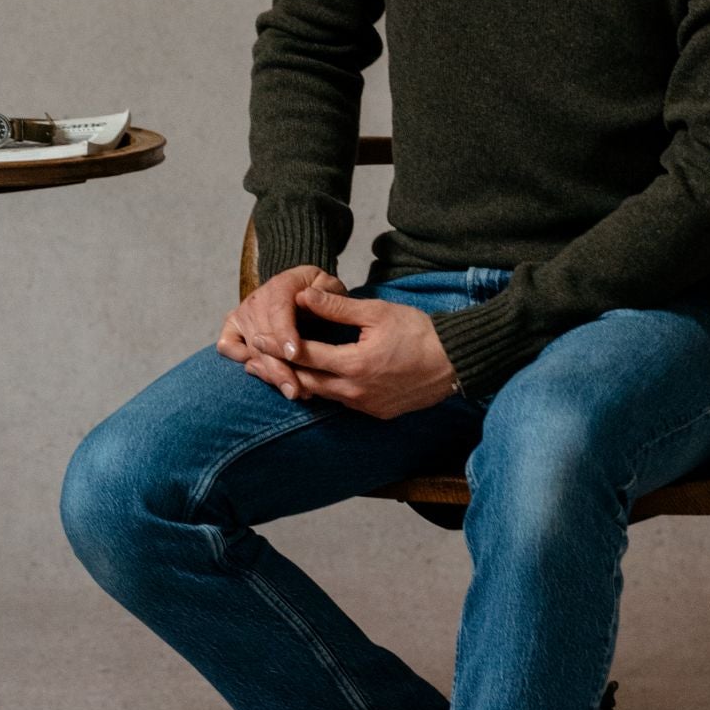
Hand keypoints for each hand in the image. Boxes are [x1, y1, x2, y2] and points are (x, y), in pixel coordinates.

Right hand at [217, 264, 347, 398]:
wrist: (300, 287)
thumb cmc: (320, 291)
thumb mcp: (330, 286)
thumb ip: (326, 292)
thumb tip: (308, 298)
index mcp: (281, 286)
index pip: (279, 310)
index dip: (284, 333)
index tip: (294, 354)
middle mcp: (257, 299)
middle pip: (262, 337)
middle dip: (279, 368)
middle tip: (296, 391)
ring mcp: (243, 313)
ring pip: (249, 348)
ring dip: (268, 373)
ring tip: (292, 391)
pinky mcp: (232, 325)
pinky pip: (226, 346)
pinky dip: (240, 360)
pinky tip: (265, 373)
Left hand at [248, 286, 459, 418]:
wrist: (456, 362)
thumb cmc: (419, 332)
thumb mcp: (377, 313)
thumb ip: (337, 307)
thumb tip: (303, 296)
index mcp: (354, 365)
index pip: (304, 355)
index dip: (278, 346)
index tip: (258, 337)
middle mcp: (356, 392)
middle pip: (306, 382)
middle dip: (279, 370)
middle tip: (253, 360)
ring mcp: (366, 406)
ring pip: (321, 396)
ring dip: (299, 382)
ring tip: (275, 370)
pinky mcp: (376, 413)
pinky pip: (342, 403)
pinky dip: (323, 391)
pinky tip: (313, 381)